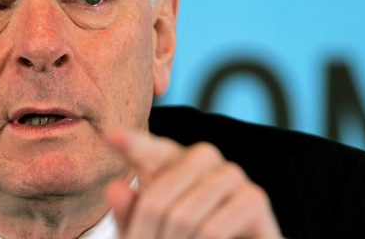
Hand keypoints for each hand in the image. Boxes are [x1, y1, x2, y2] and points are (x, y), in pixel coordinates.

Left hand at [105, 128, 282, 238]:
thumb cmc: (182, 238)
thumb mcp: (149, 230)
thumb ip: (130, 212)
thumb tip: (115, 189)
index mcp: (170, 158)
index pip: (147, 150)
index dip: (131, 144)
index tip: (110, 135)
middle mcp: (201, 157)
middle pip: (157, 201)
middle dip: (148, 236)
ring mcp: (230, 174)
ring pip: (184, 218)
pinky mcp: (254, 198)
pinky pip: (213, 230)